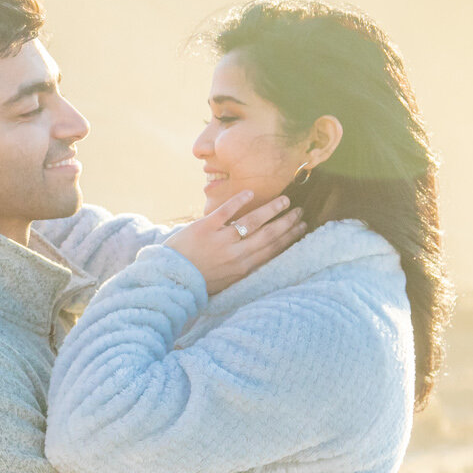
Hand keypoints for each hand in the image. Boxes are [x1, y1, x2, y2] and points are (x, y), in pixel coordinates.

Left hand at [164, 192, 305, 294]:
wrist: (170, 278)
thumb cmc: (199, 280)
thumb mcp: (227, 280)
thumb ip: (244, 268)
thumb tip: (263, 257)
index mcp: (243, 268)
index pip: (273, 249)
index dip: (290, 238)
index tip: (302, 228)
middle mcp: (236, 254)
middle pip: (269, 235)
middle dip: (287, 222)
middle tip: (300, 212)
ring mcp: (221, 240)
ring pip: (253, 221)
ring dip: (272, 209)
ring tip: (285, 200)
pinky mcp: (205, 227)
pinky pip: (226, 211)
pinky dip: (239, 200)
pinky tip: (250, 192)